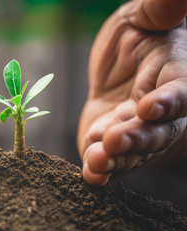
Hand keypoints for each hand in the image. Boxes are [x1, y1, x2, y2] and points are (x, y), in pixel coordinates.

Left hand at [78, 0, 186, 184]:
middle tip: (115, 140)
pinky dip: (101, 168)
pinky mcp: (113, 144)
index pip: (180, 93)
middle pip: (157, 131)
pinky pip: (111, 160)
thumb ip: (160, 11)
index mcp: (175, 78)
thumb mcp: (144, 18)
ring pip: (134, 152)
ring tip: (97, 160)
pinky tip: (91, 174)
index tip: (149, 107)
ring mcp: (139, 133)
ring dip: (116, 158)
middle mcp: (163, 113)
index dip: (167, 102)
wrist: (116, 69)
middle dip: (136, 137)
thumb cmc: (136, 39)